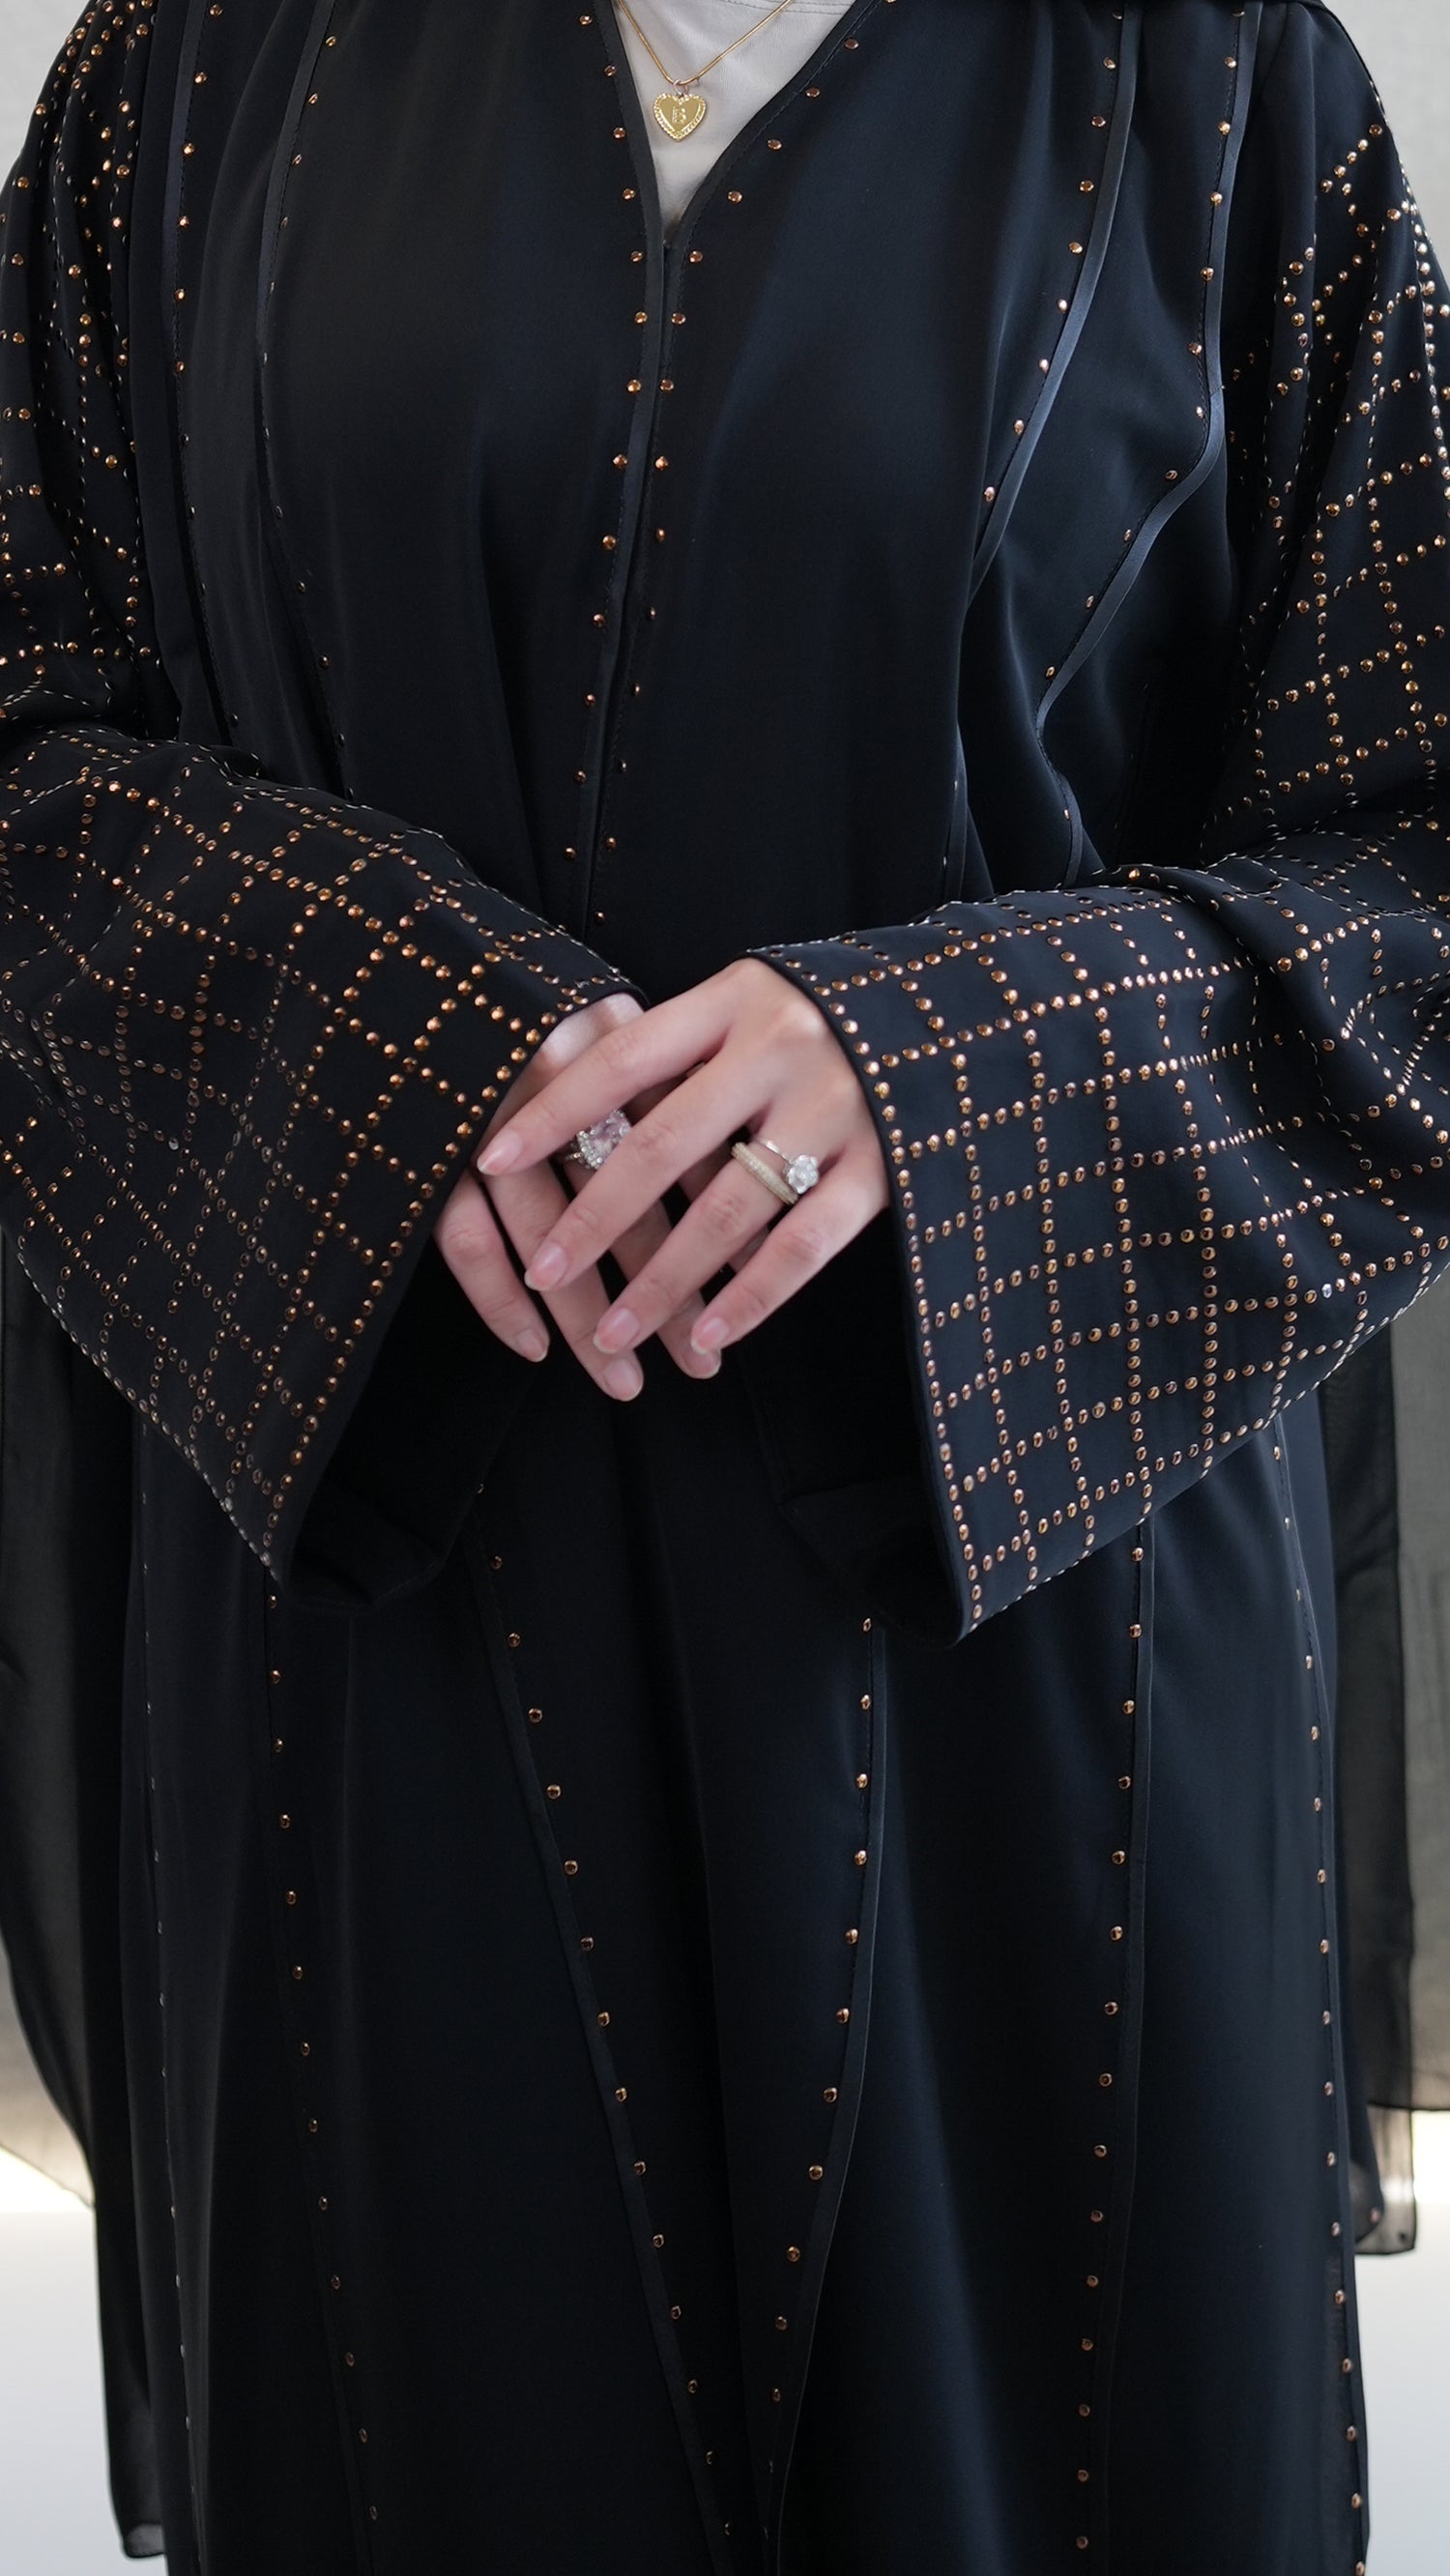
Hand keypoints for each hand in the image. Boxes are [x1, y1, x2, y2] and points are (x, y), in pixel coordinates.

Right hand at [433, 992, 721, 1399]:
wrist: (387, 958)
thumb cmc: (513, 998)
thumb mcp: (597, 1017)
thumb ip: (657, 1081)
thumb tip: (735, 1178)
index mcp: (606, 1039)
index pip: (678, 1151)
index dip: (717, 1224)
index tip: (748, 1289)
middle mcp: (548, 1074)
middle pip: (621, 1204)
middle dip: (665, 1292)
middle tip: (696, 1366)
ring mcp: (481, 1109)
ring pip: (546, 1234)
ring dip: (586, 1315)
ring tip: (624, 1380)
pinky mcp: (425, 1140)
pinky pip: (466, 1236)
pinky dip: (499, 1298)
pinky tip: (534, 1347)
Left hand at [474, 958, 889, 1357]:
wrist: (969, 1013)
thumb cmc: (829, 1018)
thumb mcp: (755, 1005)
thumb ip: (687, 1051)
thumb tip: (581, 1120)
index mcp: (734, 998)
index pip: (621, 1058)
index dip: (552, 1112)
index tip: (490, 1160)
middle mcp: (781, 1046)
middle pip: (663, 1143)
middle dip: (594, 1219)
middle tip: (544, 1273)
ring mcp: (837, 1105)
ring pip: (729, 1208)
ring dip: (664, 1280)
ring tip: (613, 1334)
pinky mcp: (886, 1163)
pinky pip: (807, 1242)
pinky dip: (756, 1294)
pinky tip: (713, 1332)